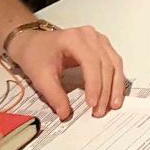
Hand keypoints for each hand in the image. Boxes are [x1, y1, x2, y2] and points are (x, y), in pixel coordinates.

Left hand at [7, 26, 124, 119]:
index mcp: (73, 38)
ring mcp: (98, 39)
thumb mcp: (40, 77)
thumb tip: (66, 114)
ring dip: (116, 86)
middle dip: (106, 90)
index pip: (91, 62)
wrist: (32, 43)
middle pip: (106, 63)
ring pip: (115, 63)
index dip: (94, 84)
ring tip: (113, 106)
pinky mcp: (102, 46)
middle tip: (100, 111)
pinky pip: (114, 63)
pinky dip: (116, 80)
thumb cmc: (36, 56)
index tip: (91, 104)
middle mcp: (90, 35)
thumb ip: (54, 96)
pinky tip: (114, 95)